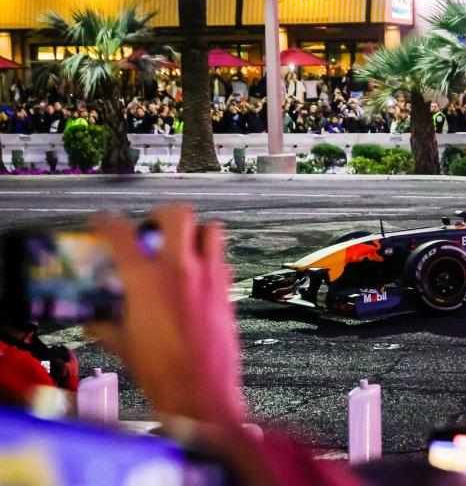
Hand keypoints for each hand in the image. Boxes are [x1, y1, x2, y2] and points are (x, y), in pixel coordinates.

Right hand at [86, 205, 244, 426]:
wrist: (201, 393)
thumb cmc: (163, 373)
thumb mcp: (125, 346)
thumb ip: (108, 327)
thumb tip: (95, 323)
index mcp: (145, 280)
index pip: (121, 233)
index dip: (108, 222)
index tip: (104, 222)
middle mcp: (180, 270)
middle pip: (177, 214)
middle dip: (163, 214)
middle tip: (154, 227)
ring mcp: (209, 277)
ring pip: (211, 229)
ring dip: (196, 231)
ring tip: (183, 245)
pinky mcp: (227, 290)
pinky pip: (223, 259)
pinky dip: (211, 259)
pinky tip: (200, 275)